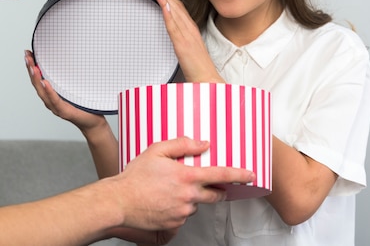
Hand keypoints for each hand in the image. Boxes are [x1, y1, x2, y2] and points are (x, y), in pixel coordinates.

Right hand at [24, 50, 106, 132]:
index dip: (31, 66)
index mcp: (51, 94)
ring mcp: (55, 107)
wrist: (93, 122)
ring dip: (37, 78)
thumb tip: (69, 57)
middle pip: (37, 84)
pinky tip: (45, 82)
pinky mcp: (64, 112)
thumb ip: (69, 76)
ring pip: (42, 92)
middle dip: (30, 69)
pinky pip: (55, 100)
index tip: (28, 53)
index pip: (38, 78)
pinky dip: (49, 91)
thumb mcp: (75, 87)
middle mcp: (50, 100)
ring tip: (32, 67)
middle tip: (27, 56)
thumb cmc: (84, 105)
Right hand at [111, 137, 255, 230]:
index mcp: (186, 176)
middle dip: (218, 191)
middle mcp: (188, 196)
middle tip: (210, 185)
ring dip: (191, 198)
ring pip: (196, 205)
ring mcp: (182, 212)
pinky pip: (183, 216)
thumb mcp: (156, 150)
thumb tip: (202, 144)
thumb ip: (182, 144)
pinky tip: (164, 201)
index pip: (221, 175)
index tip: (250, 175)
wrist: (119, 201)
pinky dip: (178, 208)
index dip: (239, 175)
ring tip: (170, 190)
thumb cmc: (135, 177)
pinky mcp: (174, 225)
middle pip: (215, 195)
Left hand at [149, 0, 223, 82]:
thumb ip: (183, 41)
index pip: (181, 10)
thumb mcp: (189, 50)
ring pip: (175, 13)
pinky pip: (174, 26)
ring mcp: (187, 36)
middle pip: (177, 7)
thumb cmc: (198, 68)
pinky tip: (163, 5)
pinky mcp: (183, 44)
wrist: (206, 80)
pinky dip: (169, 14)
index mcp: (192, 31)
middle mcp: (190, 31)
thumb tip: (175, 36)